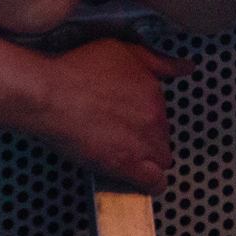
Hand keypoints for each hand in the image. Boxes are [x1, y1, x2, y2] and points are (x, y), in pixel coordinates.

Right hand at [31, 39, 192, 193]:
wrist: (49, 94)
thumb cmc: (77, 69)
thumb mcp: (124, 51)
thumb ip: (159, 61)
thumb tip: (187, 67)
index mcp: (154, 91)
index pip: (162, 113)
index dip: (146, 118)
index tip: (130, 119)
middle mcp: (154, 117)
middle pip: (163, 137)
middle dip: (148, 139)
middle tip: (122, 137)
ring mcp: (142, 143)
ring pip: (161, 160)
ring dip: (149, 160)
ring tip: (127, 157)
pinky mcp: (125, 165)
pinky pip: (154, 183)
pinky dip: (152, 184)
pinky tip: (144, 183)